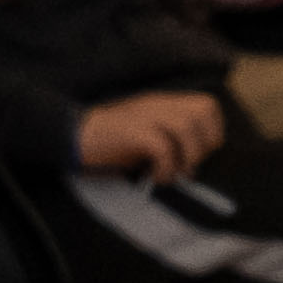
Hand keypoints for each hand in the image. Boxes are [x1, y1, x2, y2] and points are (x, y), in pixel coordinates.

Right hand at [77, 90, 230, 183]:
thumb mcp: (145, 135)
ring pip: (186, 125)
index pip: (207, 105)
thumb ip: (169, 140)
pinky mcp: (131, 132)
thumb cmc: (108, 143)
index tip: (198, 156)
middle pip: (203, 110)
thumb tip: (192, 167)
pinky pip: (162, 146)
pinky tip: (155, 178)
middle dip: (204, 143)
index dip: (212, 132)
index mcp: (162, 104)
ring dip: (186, 156)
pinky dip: (166, 167)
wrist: (70, 136)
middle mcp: (157, 105)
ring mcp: (144, 116)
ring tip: (171, 174)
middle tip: (187, 166)